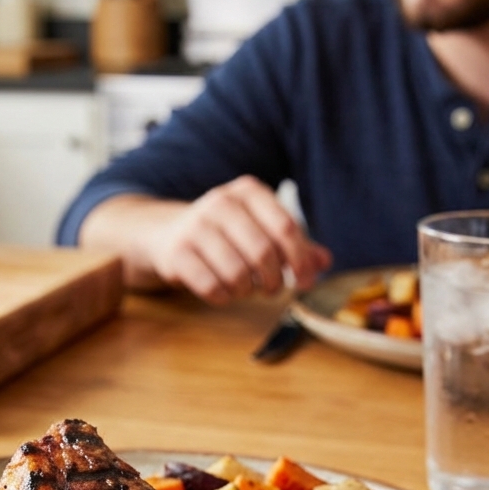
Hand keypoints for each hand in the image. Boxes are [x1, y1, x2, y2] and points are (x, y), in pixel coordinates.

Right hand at [139, 176, 331, 303]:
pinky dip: (224, 297)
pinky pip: (211, 286)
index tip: (307, 281)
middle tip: (272, 290)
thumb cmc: (222, 235)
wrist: (164, 234)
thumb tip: (324, 262)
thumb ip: (292, 245)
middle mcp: (220, 203)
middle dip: (274, 280)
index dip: (300, 260)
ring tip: (245, 289)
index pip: (285, 227)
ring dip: (247, 291)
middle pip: (263, 253)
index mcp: (248, 192)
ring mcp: (195, 227)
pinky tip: (223, 292)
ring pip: (237, 273)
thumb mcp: (257, 229)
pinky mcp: (176, 253)